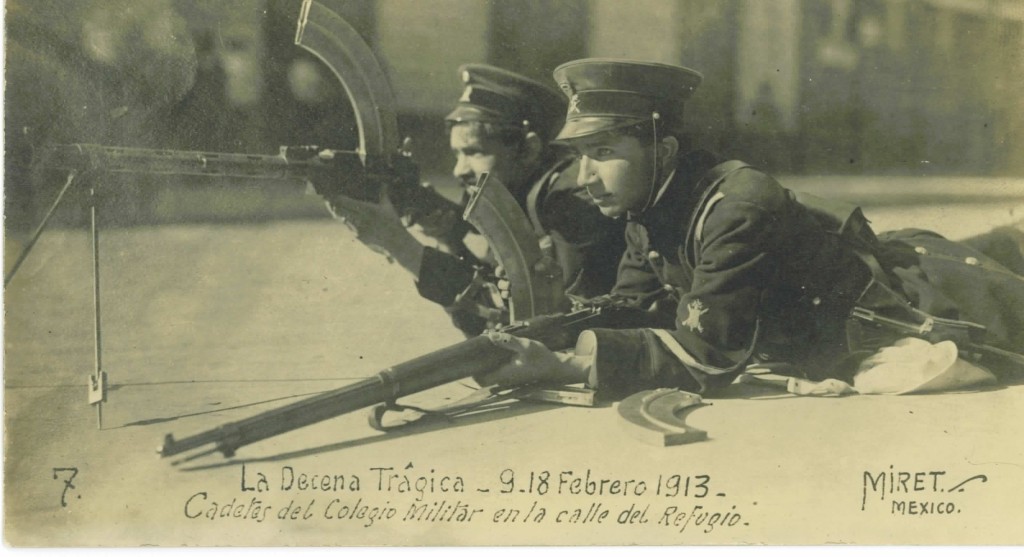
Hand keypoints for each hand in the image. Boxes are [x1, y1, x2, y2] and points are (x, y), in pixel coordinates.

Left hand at [324, 183, 423, 274]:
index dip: (335, 198)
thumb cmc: (393, 223)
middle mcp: (360, 219)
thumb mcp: (388, 207)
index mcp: (366, 209)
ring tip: (334, 207)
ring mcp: (358, 229)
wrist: (395, 242)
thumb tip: (384, 183)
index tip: (330, 194)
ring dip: (339, 213)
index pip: (344, 202)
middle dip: (333, 205)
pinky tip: (346, 217)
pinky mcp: (358, 237)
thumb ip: (383, 194)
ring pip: (342, 219)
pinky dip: (346, 221)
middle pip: (339, 210)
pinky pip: (349, 227)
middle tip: (328, 199)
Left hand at [475, 332, 589, 387]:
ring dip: (487, 356)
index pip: (479, 378)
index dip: (472, 369)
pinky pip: (498, 367)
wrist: (555, 367)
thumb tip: (490, 335)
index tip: (469, 355)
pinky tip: (499, 343)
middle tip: (478, 343)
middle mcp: (504, 379)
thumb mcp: (525, 346)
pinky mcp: (512, 373)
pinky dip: (495, 357)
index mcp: (504, 375)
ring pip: (490, 369)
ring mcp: (508, 377)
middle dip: (479, 359)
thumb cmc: (541, 358)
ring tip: (488, 339)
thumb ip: (507, 341)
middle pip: (483, 373)